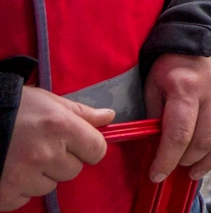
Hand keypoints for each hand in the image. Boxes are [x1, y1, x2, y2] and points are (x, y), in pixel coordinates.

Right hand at [0, 87, 111, 210]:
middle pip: (73, 170)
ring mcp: (23, 177)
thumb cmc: (13, 107)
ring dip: (39, 176)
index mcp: (60, 128)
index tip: (75, 144)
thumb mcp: (49, 102)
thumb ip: (81, 113)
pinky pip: (24, 198)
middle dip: (61, 161)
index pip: (97, 150)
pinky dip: (18, 189)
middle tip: (40, 147)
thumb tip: (109, 117)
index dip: (88, 147)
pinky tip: (8, 170)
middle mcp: (45, 154)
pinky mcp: (5, 194)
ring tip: (21, 158)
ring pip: (49, 186)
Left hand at [144, 54, 210, 181]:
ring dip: (210, 160)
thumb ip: (157, 113)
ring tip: (197, 170)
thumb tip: (158, 145)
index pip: (179, 134)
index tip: (157, 174)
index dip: (167, 160)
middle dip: (188, 161)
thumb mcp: (156, 82)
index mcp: (186, 86)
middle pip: (205, 139)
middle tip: (178, 168)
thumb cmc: (177, 61)